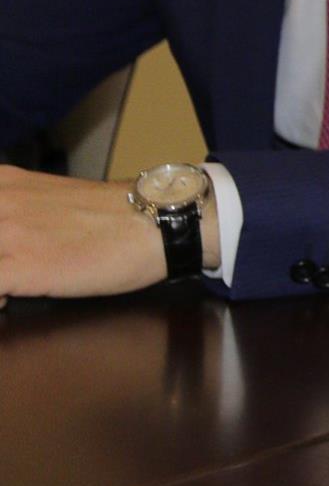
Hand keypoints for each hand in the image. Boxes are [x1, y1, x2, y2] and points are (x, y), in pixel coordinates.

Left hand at [0, 166, 168, 306]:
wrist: (157, 222)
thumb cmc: (112, 216)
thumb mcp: (50, 197)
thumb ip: (17, 209)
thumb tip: (8, 235)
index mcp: (3, 184)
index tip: (8, 252)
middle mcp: (1, 203)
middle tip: (13, 266)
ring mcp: (9, 234)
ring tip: (9, 288)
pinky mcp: (23, 267)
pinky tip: (8, 302)